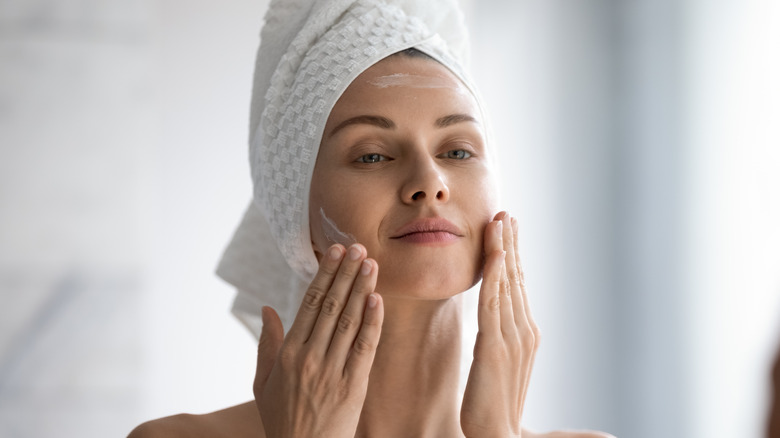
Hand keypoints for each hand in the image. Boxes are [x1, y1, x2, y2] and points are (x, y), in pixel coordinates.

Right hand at [253, 243, 383, 437]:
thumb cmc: (282, 420)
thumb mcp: (263, 384)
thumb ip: (266, 344)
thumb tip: (268, 308)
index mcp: (288, 354)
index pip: (309, 304)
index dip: (324, 275)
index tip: (335, 252)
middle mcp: (310, 358)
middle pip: (332, 306)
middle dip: (346, 274)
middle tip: (358, 247)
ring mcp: (333, 371)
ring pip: (349, 321)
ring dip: (361, 289)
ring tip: (371, 264)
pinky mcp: (354, 386)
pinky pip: (365, 347)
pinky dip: (372, 321)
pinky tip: (377, 299)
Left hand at [461, 211, 539, 437]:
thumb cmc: (496, 410)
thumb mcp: (501, 371)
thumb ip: (504, 347)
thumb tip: (505, 338)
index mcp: (525, 335)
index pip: (517, 287)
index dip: (512, 258)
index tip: (508, 231)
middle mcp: (524, 331)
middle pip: (515, 278)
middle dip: (511, 244)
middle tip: (507, 214)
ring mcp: (512, 338)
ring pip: (506, 283)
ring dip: (503, 248)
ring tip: (500, 219)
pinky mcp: (494, 346)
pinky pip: (492, 301)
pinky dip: (494, 273)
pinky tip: (493, 250)